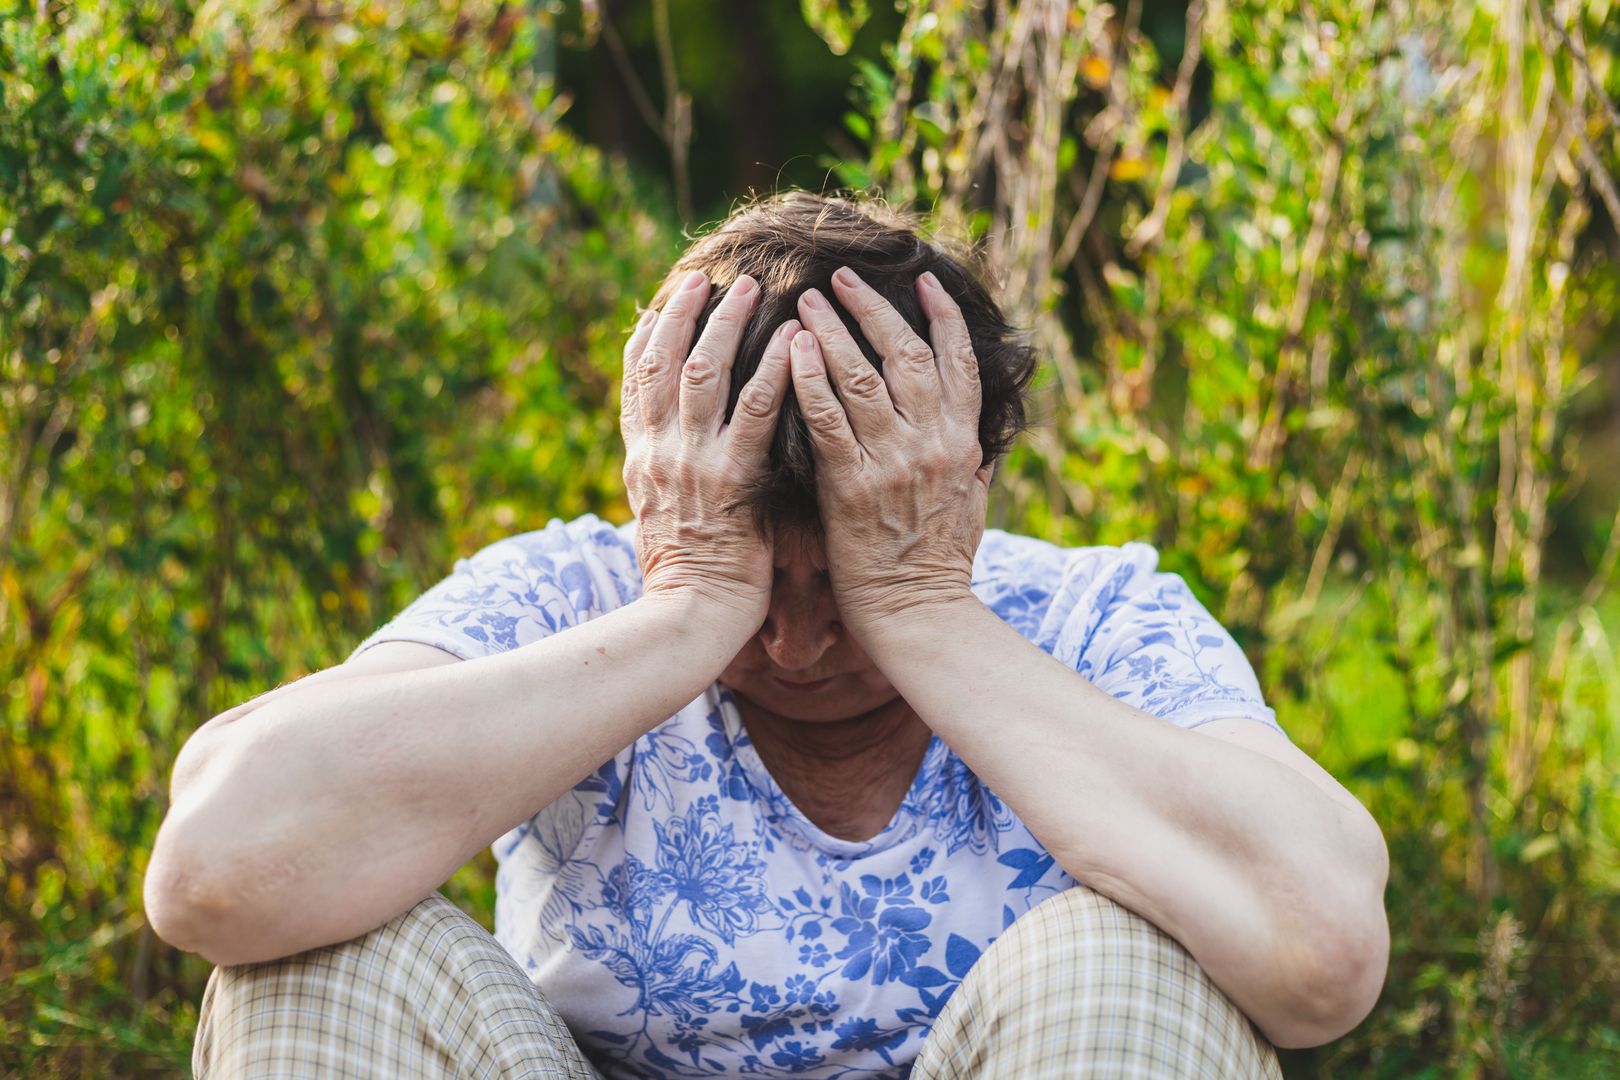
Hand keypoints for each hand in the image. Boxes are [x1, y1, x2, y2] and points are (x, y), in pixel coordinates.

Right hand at [621, 270, 798, 628]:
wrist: (690, 621)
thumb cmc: (688, 579)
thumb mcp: (663, 518)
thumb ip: (672, 476)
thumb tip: (678, 452)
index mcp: (641, 459)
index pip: (636, 383)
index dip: (648, 337)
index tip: (660, 302)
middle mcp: (658, 452)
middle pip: (663, 363)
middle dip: (684, 314)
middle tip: (707, 276)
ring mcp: (692, 463)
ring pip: (704, 373)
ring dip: (727, 325)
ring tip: (751, 289)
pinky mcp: (731, 481)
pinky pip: (755, 413)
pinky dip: (774, 372)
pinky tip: (794, 342)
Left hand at [789, 267, 989, 638]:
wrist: (917, 615)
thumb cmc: (939, 564)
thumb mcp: (972, 505)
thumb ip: (976, 463)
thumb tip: (987, 438)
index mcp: (962, 443)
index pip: (959, 362)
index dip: (943, 316)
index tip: (924, 280)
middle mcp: (933, 443)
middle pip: (906, 354)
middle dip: (873, 309)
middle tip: (842, 277)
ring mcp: (893, 461)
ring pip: (863, 376)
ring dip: (833, 331)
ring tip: (807, 299)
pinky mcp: (852, 484)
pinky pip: (827, 418)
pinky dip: (809, 379)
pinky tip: (791, 349)